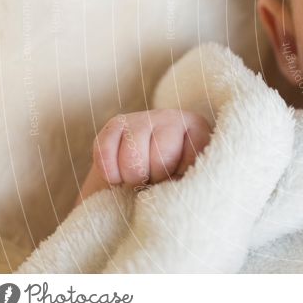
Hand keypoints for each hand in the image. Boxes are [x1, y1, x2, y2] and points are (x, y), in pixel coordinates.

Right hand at [75, 109, 211, 205]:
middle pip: (159, 159)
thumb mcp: (188, 179)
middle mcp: (171, 117)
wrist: (144, 174)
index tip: (175, 179)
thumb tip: (169, 185)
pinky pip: (105, 152)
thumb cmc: (172, 179)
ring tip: (139, 179)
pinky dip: (110, 173)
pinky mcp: (115, 124)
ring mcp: (142, 118)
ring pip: (131, 157)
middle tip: (154, 181)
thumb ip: (186, 181)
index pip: (188, 160)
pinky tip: (118, 177)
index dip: (177, 178)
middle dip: (153, 179)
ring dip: (131, 178)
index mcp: (197, 128)